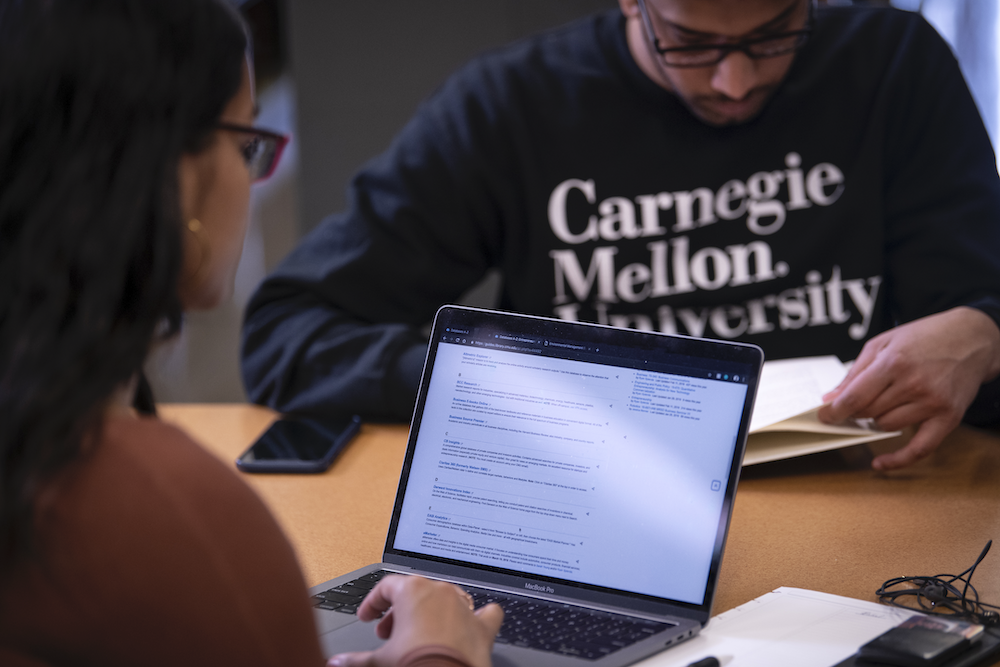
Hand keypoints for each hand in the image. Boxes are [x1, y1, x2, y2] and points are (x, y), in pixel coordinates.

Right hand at [327, 575, 503, 666]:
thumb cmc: (416, 664)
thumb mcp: (380, 660)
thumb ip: (356, 659)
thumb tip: (337, 663)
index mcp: (413, 591)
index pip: (386, 587)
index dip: (373, 603)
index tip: (368, 616)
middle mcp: (440, 592)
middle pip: (415, 593)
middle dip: (399, 613)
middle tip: (388, 634)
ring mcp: (464, 607)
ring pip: (447, 599)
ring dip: (432, 613)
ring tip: (421, 634)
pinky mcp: (482, 626)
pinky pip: (485, 614)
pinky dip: (478, 618)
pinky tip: (471, 625)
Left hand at [818, 307, 999, 470]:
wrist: (972, 338)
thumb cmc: (925, 336)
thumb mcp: (883, 343)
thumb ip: (856, 372)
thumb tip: (832, 397)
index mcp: (894, 362)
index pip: (854, 397)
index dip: (834, 410)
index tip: (823, 416)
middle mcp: (913, 384)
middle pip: (868, 412)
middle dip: (854, 412)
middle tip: (850, 407)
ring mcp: (932, 403)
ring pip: (886, 426)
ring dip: (875, 421)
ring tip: (880, 406)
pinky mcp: (948, 417)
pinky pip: (920, 448)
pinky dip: (898, 459)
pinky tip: (879, 463)